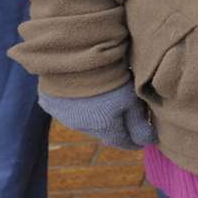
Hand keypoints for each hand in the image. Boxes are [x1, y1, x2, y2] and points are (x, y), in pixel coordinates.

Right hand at [39, 83, 155, 149]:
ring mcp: (63, 115)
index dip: (134, 141)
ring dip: (94, 113)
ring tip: (102, 95)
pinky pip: (66, 106)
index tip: (143, 139)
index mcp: (103, 126)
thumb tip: (148, 143)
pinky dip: (75, 101)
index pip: (122, 142)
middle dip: (114, 126)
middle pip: (103, 131)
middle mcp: (82, 126)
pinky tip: (82, 88)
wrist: (76, 54)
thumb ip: (139, 124)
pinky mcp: (49, 103)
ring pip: (84, 120)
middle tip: (124, 114)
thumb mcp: (130, 98)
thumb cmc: (109, 75)